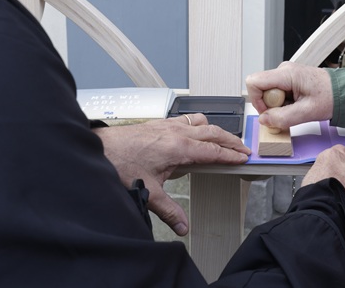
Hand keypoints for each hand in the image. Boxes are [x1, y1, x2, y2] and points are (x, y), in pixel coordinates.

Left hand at [94, 114, 249, 235]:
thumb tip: (182, 225)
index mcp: (179, 147)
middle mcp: (176, 132)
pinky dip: (198, 124)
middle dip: (231, 140)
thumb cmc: (120, 162)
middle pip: (213, 132)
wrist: (101, 147)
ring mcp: (168, 125)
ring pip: (201, 122)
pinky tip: (195, 132)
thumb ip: (168, 209)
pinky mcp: (159, 123)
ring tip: (224, 139)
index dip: (231, 155)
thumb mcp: (148, 189)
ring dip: (215, 129)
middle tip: (242, 148)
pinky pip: (186, 119)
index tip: (243, 158)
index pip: (214, 150)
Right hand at [245, 61, 333, 129]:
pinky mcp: (288, 80)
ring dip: (277, 105)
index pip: (254, 82)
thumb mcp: (307, 112)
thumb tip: (264, 120)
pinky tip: (296, 105)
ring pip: (267, 93)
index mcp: (287, 73)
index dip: (257, 100)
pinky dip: (283, 103)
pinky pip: (276, 93)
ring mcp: (285, 74)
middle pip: (260, 89)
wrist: (344, 91)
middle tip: (289, 111)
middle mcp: (283, 70)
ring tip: (296, 108)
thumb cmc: (331, 96)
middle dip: (270, 105)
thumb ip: (283, 117)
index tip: (269, 112)